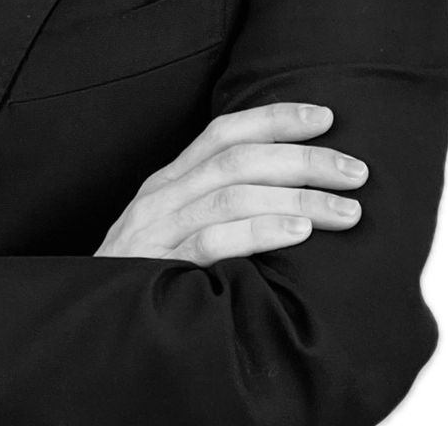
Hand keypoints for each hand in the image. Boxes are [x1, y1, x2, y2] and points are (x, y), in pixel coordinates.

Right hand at [95, 102, 367, 264]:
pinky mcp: (158, 268)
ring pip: (233, 193)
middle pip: (237, 159)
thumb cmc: (145, 283)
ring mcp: (158, 231)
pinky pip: (213, 240)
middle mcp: (162, 197)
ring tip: (347, 211)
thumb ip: (215, 213)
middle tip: (357, 171)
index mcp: (168, 183)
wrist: (90, 331)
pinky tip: (299, 230)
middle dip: (303, 159)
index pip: (223, 133)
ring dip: (297, 195)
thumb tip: (291, 201)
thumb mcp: (172, 234)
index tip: (326, 117)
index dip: (274, 119)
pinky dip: (260, 230)